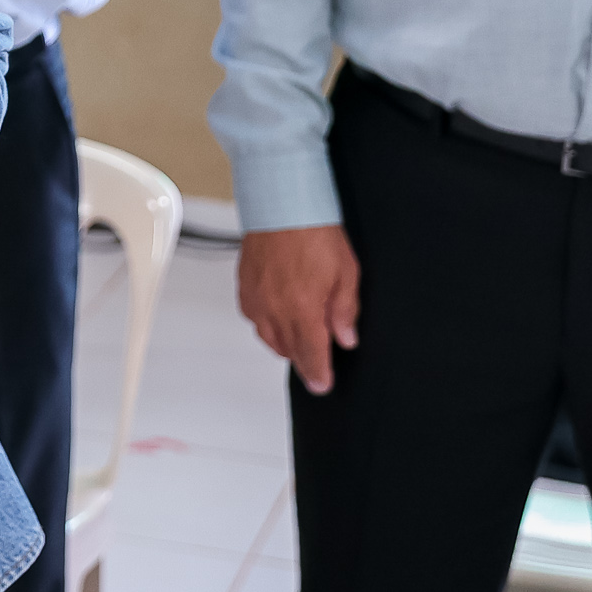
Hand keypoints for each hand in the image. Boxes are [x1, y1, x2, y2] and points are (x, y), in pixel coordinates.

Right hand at [238, 224, 359, 395]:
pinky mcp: (245, 288)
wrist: (282, 206)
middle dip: (304, 361)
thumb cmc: (314, 233)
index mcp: (303, 311)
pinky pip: (254, 319)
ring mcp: (257, 300)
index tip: (322, 385)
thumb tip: (346, 338)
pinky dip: (267, 326)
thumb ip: (345, 311)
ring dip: (285, 345)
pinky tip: (278, 319)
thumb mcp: (347, 273)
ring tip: (299, 342)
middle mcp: (275, 310)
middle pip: (289, 350)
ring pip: (269, 338)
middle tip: (316, 365)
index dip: (318, 375)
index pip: (311, 356)